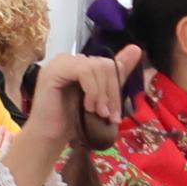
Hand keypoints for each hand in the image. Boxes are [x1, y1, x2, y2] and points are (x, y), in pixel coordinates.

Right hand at [5, 52, 127, 185]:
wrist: (49, 136)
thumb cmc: (74, 121)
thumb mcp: (102, 97)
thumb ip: (117, 75)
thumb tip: (136, 48)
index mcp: (80, 64)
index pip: (109, 65)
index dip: (116, 90)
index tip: (115, 115)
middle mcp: (69, 59)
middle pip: (105, 65)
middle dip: (111, 93)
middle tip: (108, 116)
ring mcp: (60, 63)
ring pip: (96, 67)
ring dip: (102, 95)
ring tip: (98, 113)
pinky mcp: (53, 71)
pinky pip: (83, 72)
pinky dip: (92, 91)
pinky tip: (87, 107)